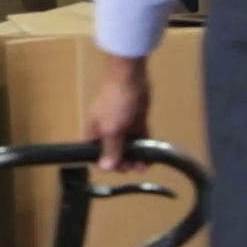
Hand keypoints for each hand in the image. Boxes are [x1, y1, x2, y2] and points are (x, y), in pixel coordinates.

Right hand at [89, 55, 151, 171]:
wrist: (130, 78)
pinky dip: (144, 148)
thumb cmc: (116, 103)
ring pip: (129, 147)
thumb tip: (105, 168)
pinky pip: (140, 139)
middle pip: (114, 153)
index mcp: (95, 132)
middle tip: (134, 166)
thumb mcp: (111, 129)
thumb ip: (110, 149)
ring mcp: (123, 126)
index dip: (107, 163)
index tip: (119, 168)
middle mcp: (108, 131)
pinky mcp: (137, 121)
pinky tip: (151, 158)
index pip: (97, 154)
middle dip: (124, 162)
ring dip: (136, 157)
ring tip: (145, 165)